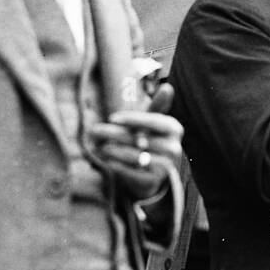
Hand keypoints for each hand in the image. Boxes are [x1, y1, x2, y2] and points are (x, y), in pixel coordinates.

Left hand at [87, 83, 184, 200]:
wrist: (157, 175)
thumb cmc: (151, 142)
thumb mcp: (154, 124)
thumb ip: (158, 106)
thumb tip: (167, 87)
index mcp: (174, 129)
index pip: (153, 120)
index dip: (132, 118)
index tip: (112, 117)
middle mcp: (174, 148)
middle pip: (140, 138)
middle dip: (114, 134)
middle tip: (94, 130)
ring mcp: (166, 166)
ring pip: (135, 156)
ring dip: (114, 150)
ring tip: (100, 147)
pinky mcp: (154, 182)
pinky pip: (132, 172)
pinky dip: (117, 166)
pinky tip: (107, 161)